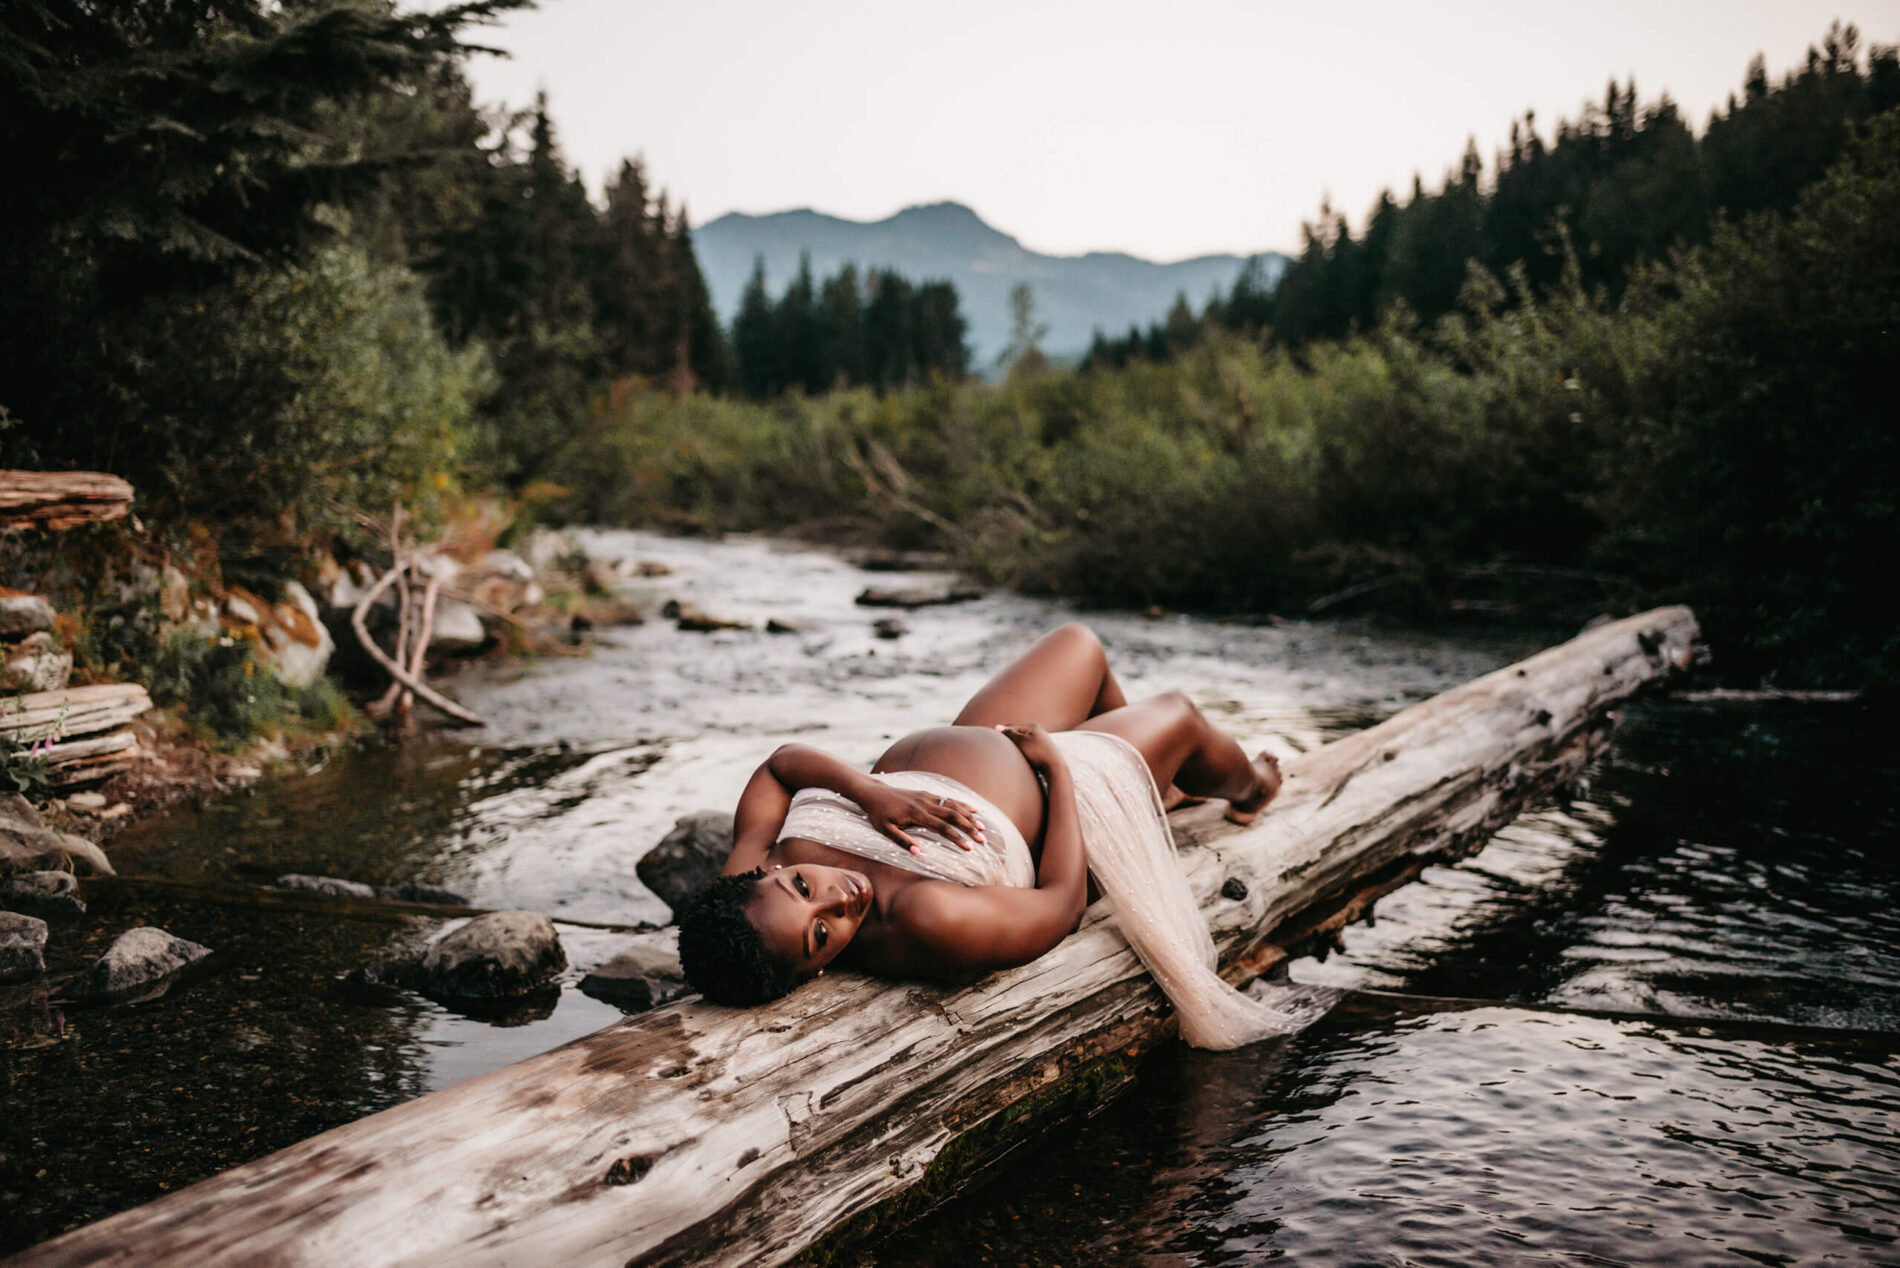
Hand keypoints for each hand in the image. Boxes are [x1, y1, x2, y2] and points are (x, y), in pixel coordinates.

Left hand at [857, 783, 987, 854]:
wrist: (874, 793)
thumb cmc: (878, 814)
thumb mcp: (885, 830)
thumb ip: (902, 842)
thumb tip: (919, 853)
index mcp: (916, 814)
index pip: (942, 828)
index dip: (957, 838)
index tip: (969, 848)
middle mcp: (925, 803)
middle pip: (954, 816)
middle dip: (970, 828)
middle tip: (983, 840)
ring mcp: (928, 797)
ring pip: (954, 806)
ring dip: (970, 817)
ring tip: (983, 828)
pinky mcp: (928, 794)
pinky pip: (949, 799)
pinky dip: (963, 805)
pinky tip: (974, 810)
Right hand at [994, 722, 1064, 773]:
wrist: (1055, 767)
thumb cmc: (1037, 753)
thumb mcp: (1021, 742)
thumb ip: (1009, 734)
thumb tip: (998, 727)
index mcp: (1033, 726)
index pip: (1012, 726)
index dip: (1001, 732)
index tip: (992, 738)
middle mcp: (1038, 731)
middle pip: (1018, 733)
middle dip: (1009, 738)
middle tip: (999, 745)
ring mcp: (1041, 741)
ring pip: (1023, 741)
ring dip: (1015, 746)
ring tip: (1009, 753)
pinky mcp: (1043, 751)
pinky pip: (1028, 748)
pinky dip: (1022, 751)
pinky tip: (1020, 758)